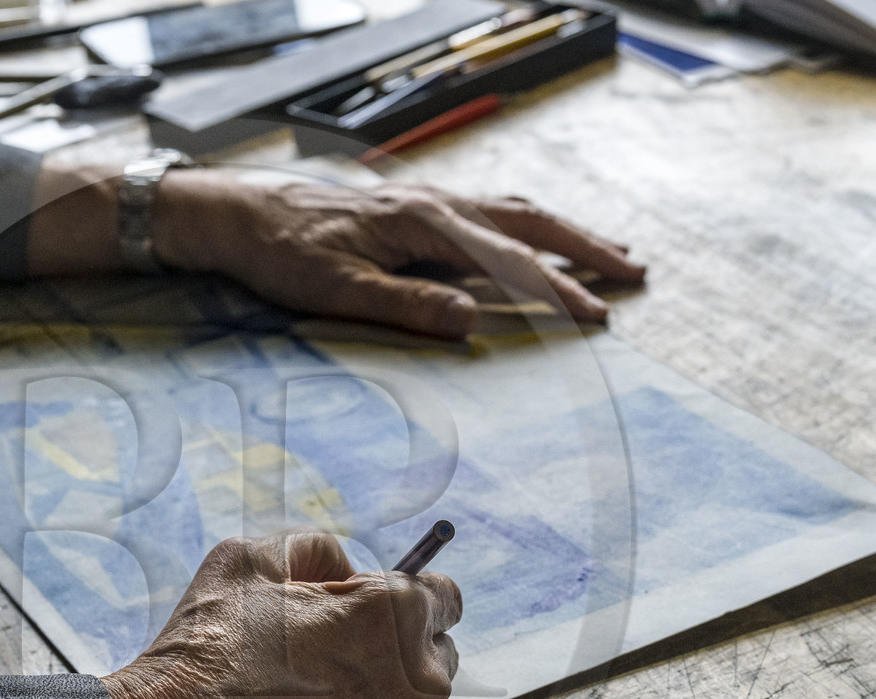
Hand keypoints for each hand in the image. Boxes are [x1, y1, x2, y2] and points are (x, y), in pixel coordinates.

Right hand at [96, 527, 461, 698]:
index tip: (377, 606)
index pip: (445, 596)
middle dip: (397, 648)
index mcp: (394, 616)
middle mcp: (418, 683)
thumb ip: (314, 550)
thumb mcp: (248, 560)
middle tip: (331, 653)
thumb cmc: (204, 654)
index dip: (407, 595)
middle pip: (436, 654)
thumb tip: (343, 567)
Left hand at [153, 175, 645, 336]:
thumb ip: (405, 305)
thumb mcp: (337, 291)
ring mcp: (426, 201)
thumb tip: (470, 321)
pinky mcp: (414, 209)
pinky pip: (487, 212)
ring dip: (563, 231)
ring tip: (608, 251)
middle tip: (634, 271)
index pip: (506, 258)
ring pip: (512, 210)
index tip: (595, 315)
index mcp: (423, 222)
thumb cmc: (283, 253)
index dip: (555, 288)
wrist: (240, 214)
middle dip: (584, 247)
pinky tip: (536, 238)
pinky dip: (527, 226)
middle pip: (527, 220)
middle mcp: (434, 203)